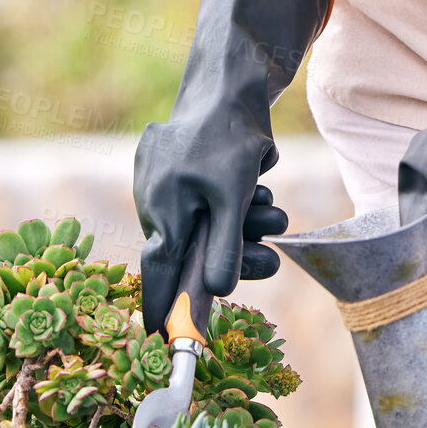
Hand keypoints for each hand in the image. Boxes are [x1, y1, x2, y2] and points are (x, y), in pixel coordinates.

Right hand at [134, 119, 288, 334]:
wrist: (228, 84)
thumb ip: (225, 247)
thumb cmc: (228, 139)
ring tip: (271, 209)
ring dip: (243, 225)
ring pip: (206, 225)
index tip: (160, 343)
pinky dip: (232, 203)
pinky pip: (206, 202)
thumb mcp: (233, 196)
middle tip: (271, 258)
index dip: (162, 308)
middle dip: (237, 254)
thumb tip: (215, 294)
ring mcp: (161, 184)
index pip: (158, 274)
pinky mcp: (174, 169)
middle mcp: (154, 202)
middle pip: (195, 250)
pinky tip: (255, 182)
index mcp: (161, 212)